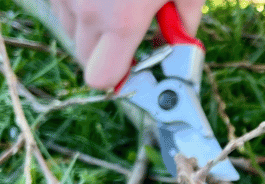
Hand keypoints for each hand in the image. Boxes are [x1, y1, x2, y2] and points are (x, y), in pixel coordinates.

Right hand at [51, 0, 204, 88]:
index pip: (103, 79)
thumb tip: (180, 48)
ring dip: (93, 32)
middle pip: (87, 61)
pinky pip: (64, 10)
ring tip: (119, 8)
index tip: (138, 71)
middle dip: (110, 58)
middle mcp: (87, 10)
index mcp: (122, 20)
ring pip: (73, 34)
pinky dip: (81, 10)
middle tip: (132, 38)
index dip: (121, 80)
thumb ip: (184, 26)